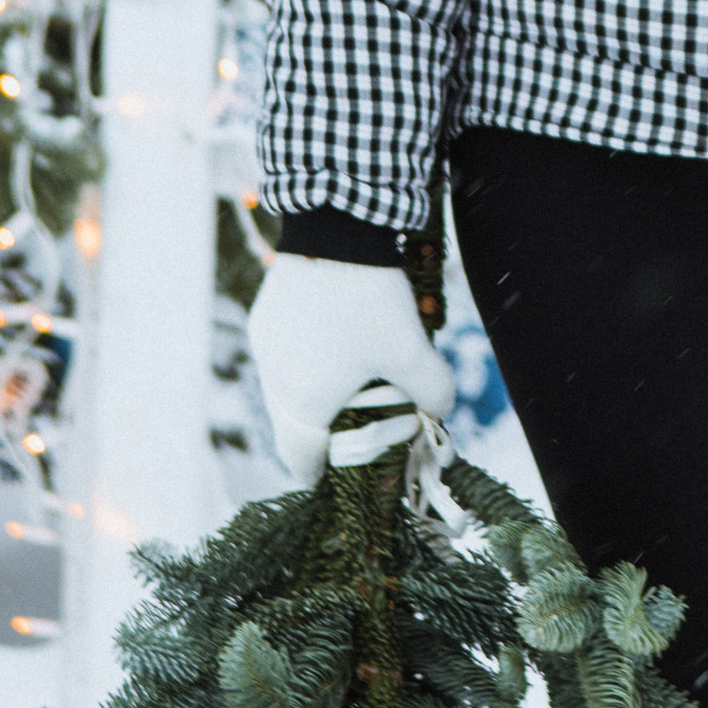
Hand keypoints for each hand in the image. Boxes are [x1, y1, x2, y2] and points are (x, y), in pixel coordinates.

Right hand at [248, 255, 457, 488]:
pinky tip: (339, 336)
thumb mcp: (412, 351)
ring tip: (355, 374)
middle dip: (326, 429)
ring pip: (288, 387)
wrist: (333, 231)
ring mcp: (266, 346)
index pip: (301, 458)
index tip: (336, 476)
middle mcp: (274, 378)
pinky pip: (285, 354)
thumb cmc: (370, 302)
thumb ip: (433, 392)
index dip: (320, 473)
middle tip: (360, 422)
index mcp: (302, 402)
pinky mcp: (266, 315)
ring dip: (316, 390)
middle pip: (295, 424)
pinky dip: (307, 358)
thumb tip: (441, 411)